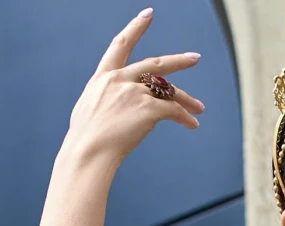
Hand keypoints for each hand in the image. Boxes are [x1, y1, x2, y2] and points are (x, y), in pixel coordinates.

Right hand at [66, 9, 203, 166]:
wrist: (88, 151)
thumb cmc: (85, 140)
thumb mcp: (89, 109)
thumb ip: (105, 100)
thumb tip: (112, 106)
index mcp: (103, 77)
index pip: (120, 44)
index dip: (135, 28)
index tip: (148, 14)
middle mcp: (120, 79)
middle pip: (155, 64)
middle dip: (178, 61)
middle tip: (194, 58)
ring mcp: (134, 93)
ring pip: (168, 90)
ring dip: (186, 99)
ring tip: (199, 107)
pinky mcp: (147, 109)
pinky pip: (173, 110)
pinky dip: (184, 117)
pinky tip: (192, 124)